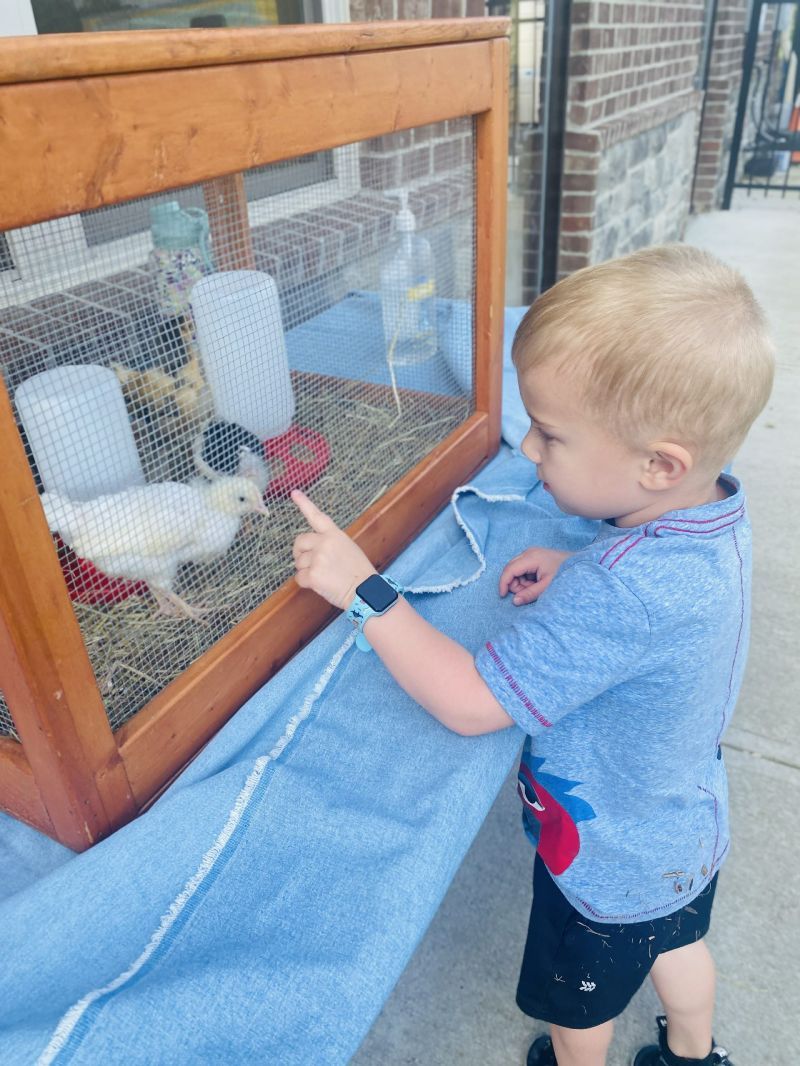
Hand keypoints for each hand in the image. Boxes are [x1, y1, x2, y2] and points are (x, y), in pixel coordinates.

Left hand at [291, 490, 376, 609]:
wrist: (366, 592)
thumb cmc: (359, 573)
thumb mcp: (348, 549)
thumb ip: (329, 544)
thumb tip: (310, 549)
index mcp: (335, 534)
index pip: (317, 516)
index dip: (304, 504)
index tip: (294, 493)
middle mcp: (325, 543)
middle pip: (299, 541)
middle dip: (300, 552)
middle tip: (311, 563)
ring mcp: (318, 558)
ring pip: (299, 563)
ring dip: (307, 570)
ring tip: (325, 575)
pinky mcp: (313, 574)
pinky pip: (299, 578)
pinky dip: (307, 583)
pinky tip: (321, 585)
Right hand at [499, 547, 571, 604]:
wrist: (580, 564)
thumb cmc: (565, 573)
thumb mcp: (547, 586)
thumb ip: (530, 594)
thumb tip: (515, 601)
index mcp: (531, 557)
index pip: (509, 570)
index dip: (504, 583)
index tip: (503, 596)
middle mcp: (529, 552)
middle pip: (511, 569)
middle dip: (514, 584)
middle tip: (526, 593)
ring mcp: (531, 553)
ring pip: (516, 570)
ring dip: (522, 582)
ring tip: (536, 587)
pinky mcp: (535, 557)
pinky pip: (523, 569)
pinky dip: (527, 579)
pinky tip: (537, 582)